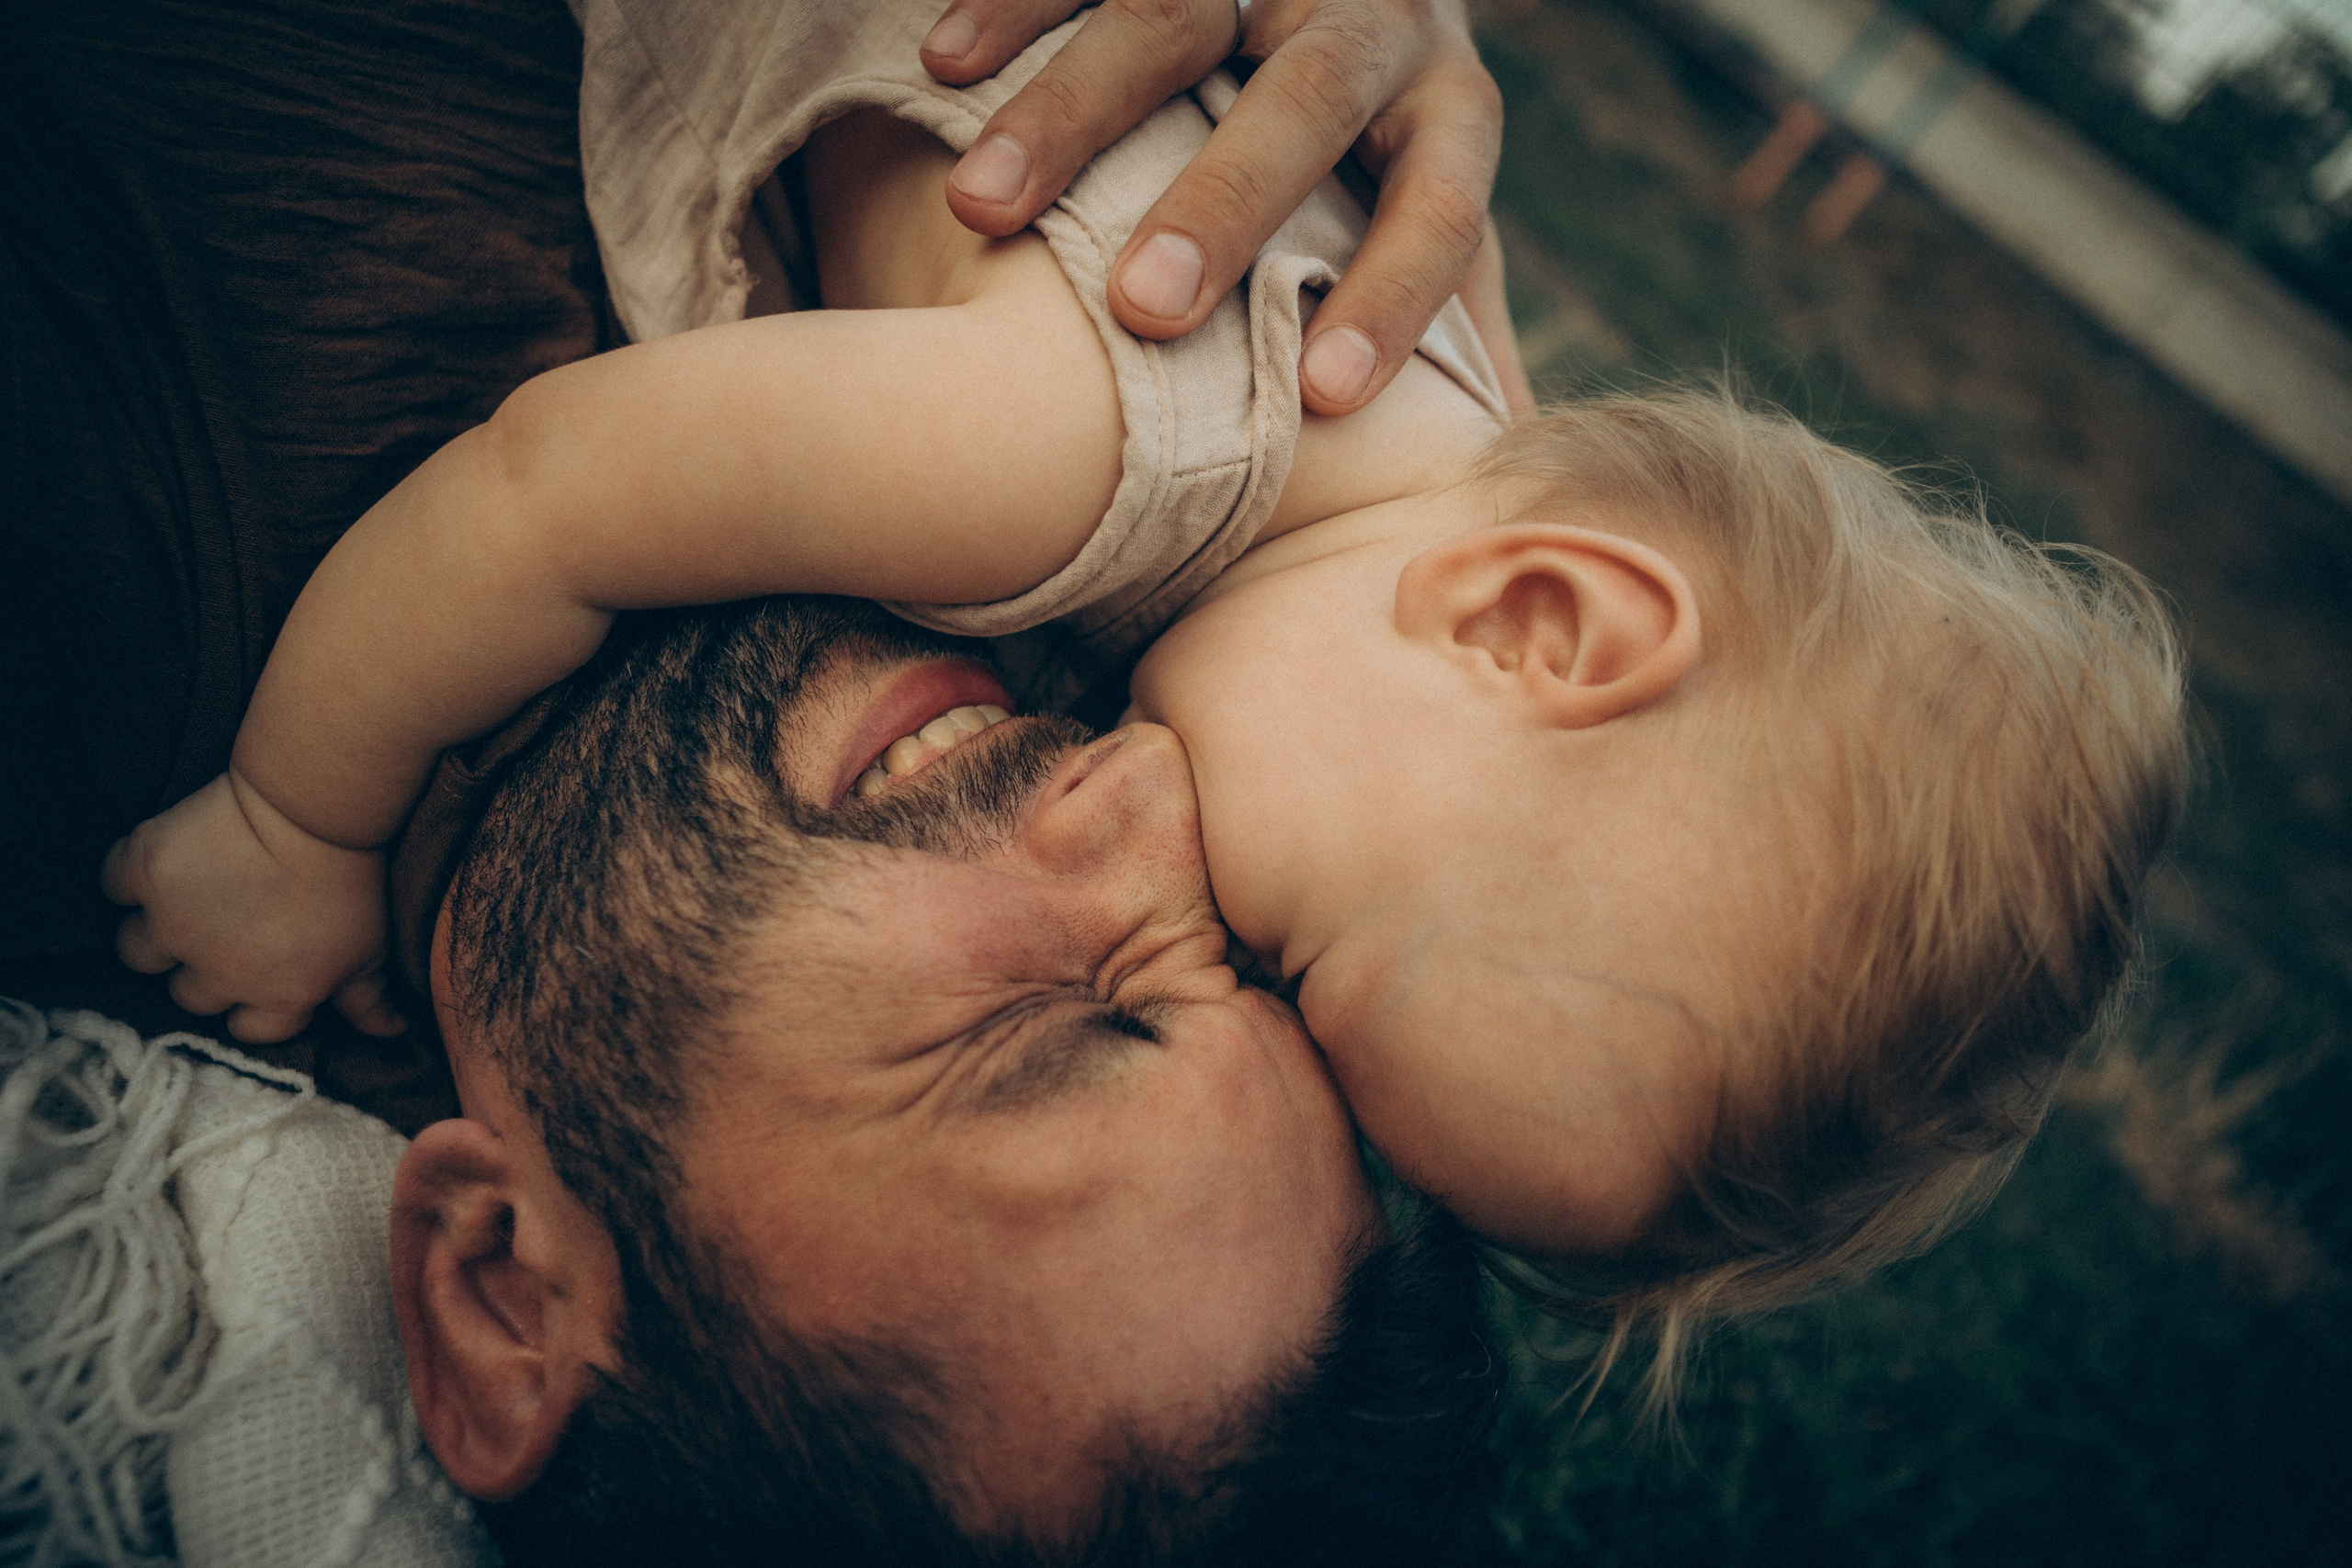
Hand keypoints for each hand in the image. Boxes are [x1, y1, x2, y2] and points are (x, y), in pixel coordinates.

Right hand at [101, 771, 403, 1043]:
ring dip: (156, 931)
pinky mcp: (146, 874)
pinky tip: (159, 865)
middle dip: (201, 967)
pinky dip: (130, 875)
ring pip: (139, 951)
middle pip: (187, 994)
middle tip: (221, 929)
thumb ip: (368, 1000)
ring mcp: (174, 924)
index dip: (251, 1002)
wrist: (317, 808)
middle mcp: (217, 974)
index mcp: (274, 997)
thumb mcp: (371, 948)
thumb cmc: (354, 881)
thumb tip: (391, 1033)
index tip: (257, 970)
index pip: (247, 1028)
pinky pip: (115, 886)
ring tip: (183, 904)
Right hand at [924, 0, 1502, 415]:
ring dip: (1069, 115)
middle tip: (1144, 308)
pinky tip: (942, 64)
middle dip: (1223, 203)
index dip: (1394, 295)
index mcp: (1446, 105)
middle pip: (1306, 100)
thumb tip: (1497, 456)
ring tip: (981, 211)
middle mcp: (1368, 18)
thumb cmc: (1376, 133)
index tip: (1323, 393)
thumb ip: (1465, 315)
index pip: (1442, 203)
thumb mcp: (1436, 197)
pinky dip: (1010, 3)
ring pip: (1169, 16)